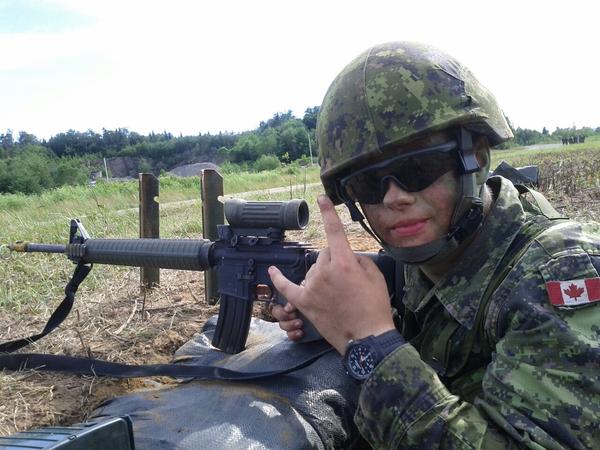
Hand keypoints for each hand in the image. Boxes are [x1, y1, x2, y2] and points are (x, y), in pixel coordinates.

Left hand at [269, 195, 395, 353]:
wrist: (367, 337)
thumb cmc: (375, 306)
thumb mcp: (375, 275)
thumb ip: (358, 259)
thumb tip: (346, 256)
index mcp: (344, 262)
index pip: (334, 231)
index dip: (327, 212)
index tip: (321, 198)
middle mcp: (324, 271)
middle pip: (325, 254)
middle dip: (335, 262)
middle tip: (348, 283)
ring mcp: (312, 287)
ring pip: (314, 269)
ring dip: (323, 275)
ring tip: (338, 295)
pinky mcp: (304, 302)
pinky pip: (288, 287)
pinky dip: (279, 279)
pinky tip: (273, 271)